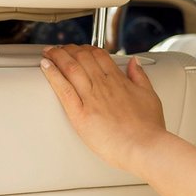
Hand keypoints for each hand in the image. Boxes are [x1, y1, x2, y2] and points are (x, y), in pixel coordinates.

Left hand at [40, 45, 166, 172]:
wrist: (144, 146)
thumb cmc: (149, 128)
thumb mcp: (150, 95)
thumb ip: (140, 77)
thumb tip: (134, 63)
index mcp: (119, 80)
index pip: (99, 55)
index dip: (86, 48)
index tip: (79, 49)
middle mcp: (103, 85)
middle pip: (82, 57)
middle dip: (68, 49)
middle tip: (60, 49)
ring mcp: (91, 98)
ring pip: (70, 68)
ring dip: (57, 56)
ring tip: (48, 52)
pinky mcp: (80, 114)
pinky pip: (63, 89)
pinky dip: (52, 74)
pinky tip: (45, 66)